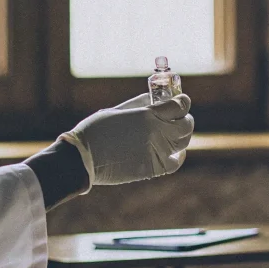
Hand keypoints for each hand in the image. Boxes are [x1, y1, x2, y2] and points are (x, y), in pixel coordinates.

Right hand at [60, 93, 193, 188]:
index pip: (180, 105)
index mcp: (148, 115)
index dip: (182, 101)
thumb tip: (155, 99)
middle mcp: (157, 133)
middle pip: (186, 124)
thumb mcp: (117, 110)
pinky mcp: (153, 168)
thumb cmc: (96, 130)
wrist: (83, 158)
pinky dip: (178, 156)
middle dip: (184, 117)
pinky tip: (174, 152)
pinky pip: (175, 162)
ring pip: (183, 142)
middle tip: (178, 116)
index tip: (180, 100)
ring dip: (181, 135)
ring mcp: (156, 152)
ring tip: (174, 132)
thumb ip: (140, 104)